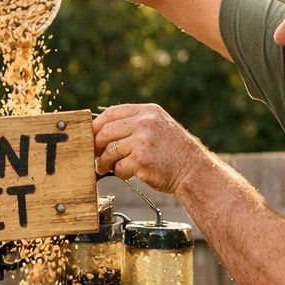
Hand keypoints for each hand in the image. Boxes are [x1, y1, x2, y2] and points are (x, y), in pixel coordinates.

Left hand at [93, 103, 212, 195]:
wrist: (193, 170)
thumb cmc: (173, 152)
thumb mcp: (158, 127)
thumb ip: (135, 123)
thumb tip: (102, 130)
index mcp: (148, 111)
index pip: (111, 113)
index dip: (96, 126)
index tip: (91, 137)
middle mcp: (145, 122)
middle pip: (105, 131)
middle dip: (97, 146)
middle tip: (96, 157)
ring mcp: (143, 140)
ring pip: (109, 150)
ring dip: (105, 162)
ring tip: (109, 168)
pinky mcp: (141, 159)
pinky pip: (118, 167)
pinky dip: (119, 173)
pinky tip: (128, 174)